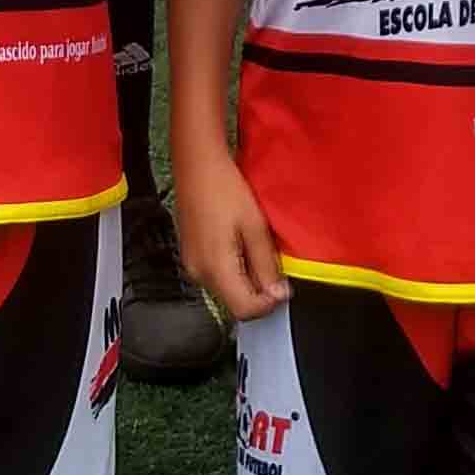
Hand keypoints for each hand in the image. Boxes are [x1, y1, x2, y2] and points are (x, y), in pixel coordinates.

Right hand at [173, 151, 286, 319]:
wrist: (197, 165)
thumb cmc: (226, 190)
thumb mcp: (255, 227)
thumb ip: (266, 265)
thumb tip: (278, 295)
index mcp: (215, 268)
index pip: (245, 310)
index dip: (269, 303)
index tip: (284, 285)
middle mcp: (199, 274)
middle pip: (234, 303)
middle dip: (258, 293)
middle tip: (274, 265)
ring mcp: (192, 266)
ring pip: (226, 291)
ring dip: (247, 282)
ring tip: (258, 251)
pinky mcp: (190, 257)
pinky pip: (216, 276)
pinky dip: (234, 271)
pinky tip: (242, 247)